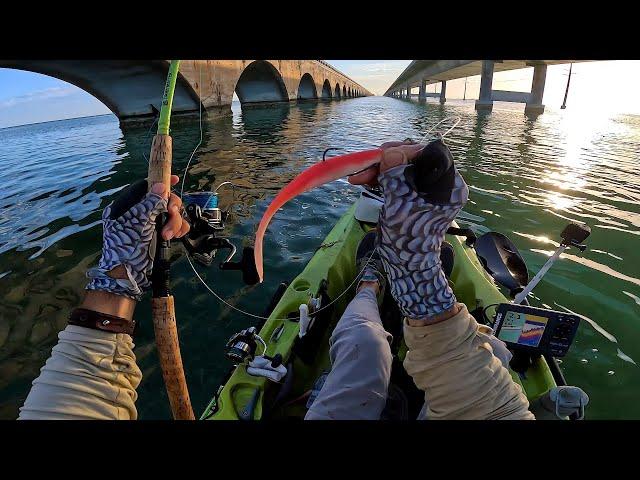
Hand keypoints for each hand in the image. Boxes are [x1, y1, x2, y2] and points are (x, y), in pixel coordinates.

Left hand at [86, 175, 189, 300]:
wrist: (129, 278)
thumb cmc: (127, 249)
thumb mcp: (138, 222)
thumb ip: (150, 203)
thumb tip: (162, 185)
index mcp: (127, 207)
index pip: (145, 187)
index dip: (160, 182)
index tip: (175, 179)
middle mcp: (140, 214)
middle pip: (162, 199)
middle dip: (170, 208)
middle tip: (172, 214)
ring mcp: (151, 226)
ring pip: (171, 214)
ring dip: (175, 222)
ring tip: (169, 235)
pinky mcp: (160, 237)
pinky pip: (175, 226)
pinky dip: (178, 230)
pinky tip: (176, 237)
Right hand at [350, 139, 468, 320]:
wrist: (406, 267)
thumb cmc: (407, 239)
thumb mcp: (399, 203)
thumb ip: (396, 174)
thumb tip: (390, 149)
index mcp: (449, 185)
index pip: (430, 153)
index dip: (406, 149)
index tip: (383, 153)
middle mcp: (442, 185)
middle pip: (415, 159)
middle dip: (388, 160)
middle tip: (366, 163)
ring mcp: (428, 192)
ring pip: (404, 169)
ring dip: (380, 170)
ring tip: (357, 176)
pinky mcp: (415, 198)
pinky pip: (399, 181)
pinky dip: (382, 180)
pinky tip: (363, 181)